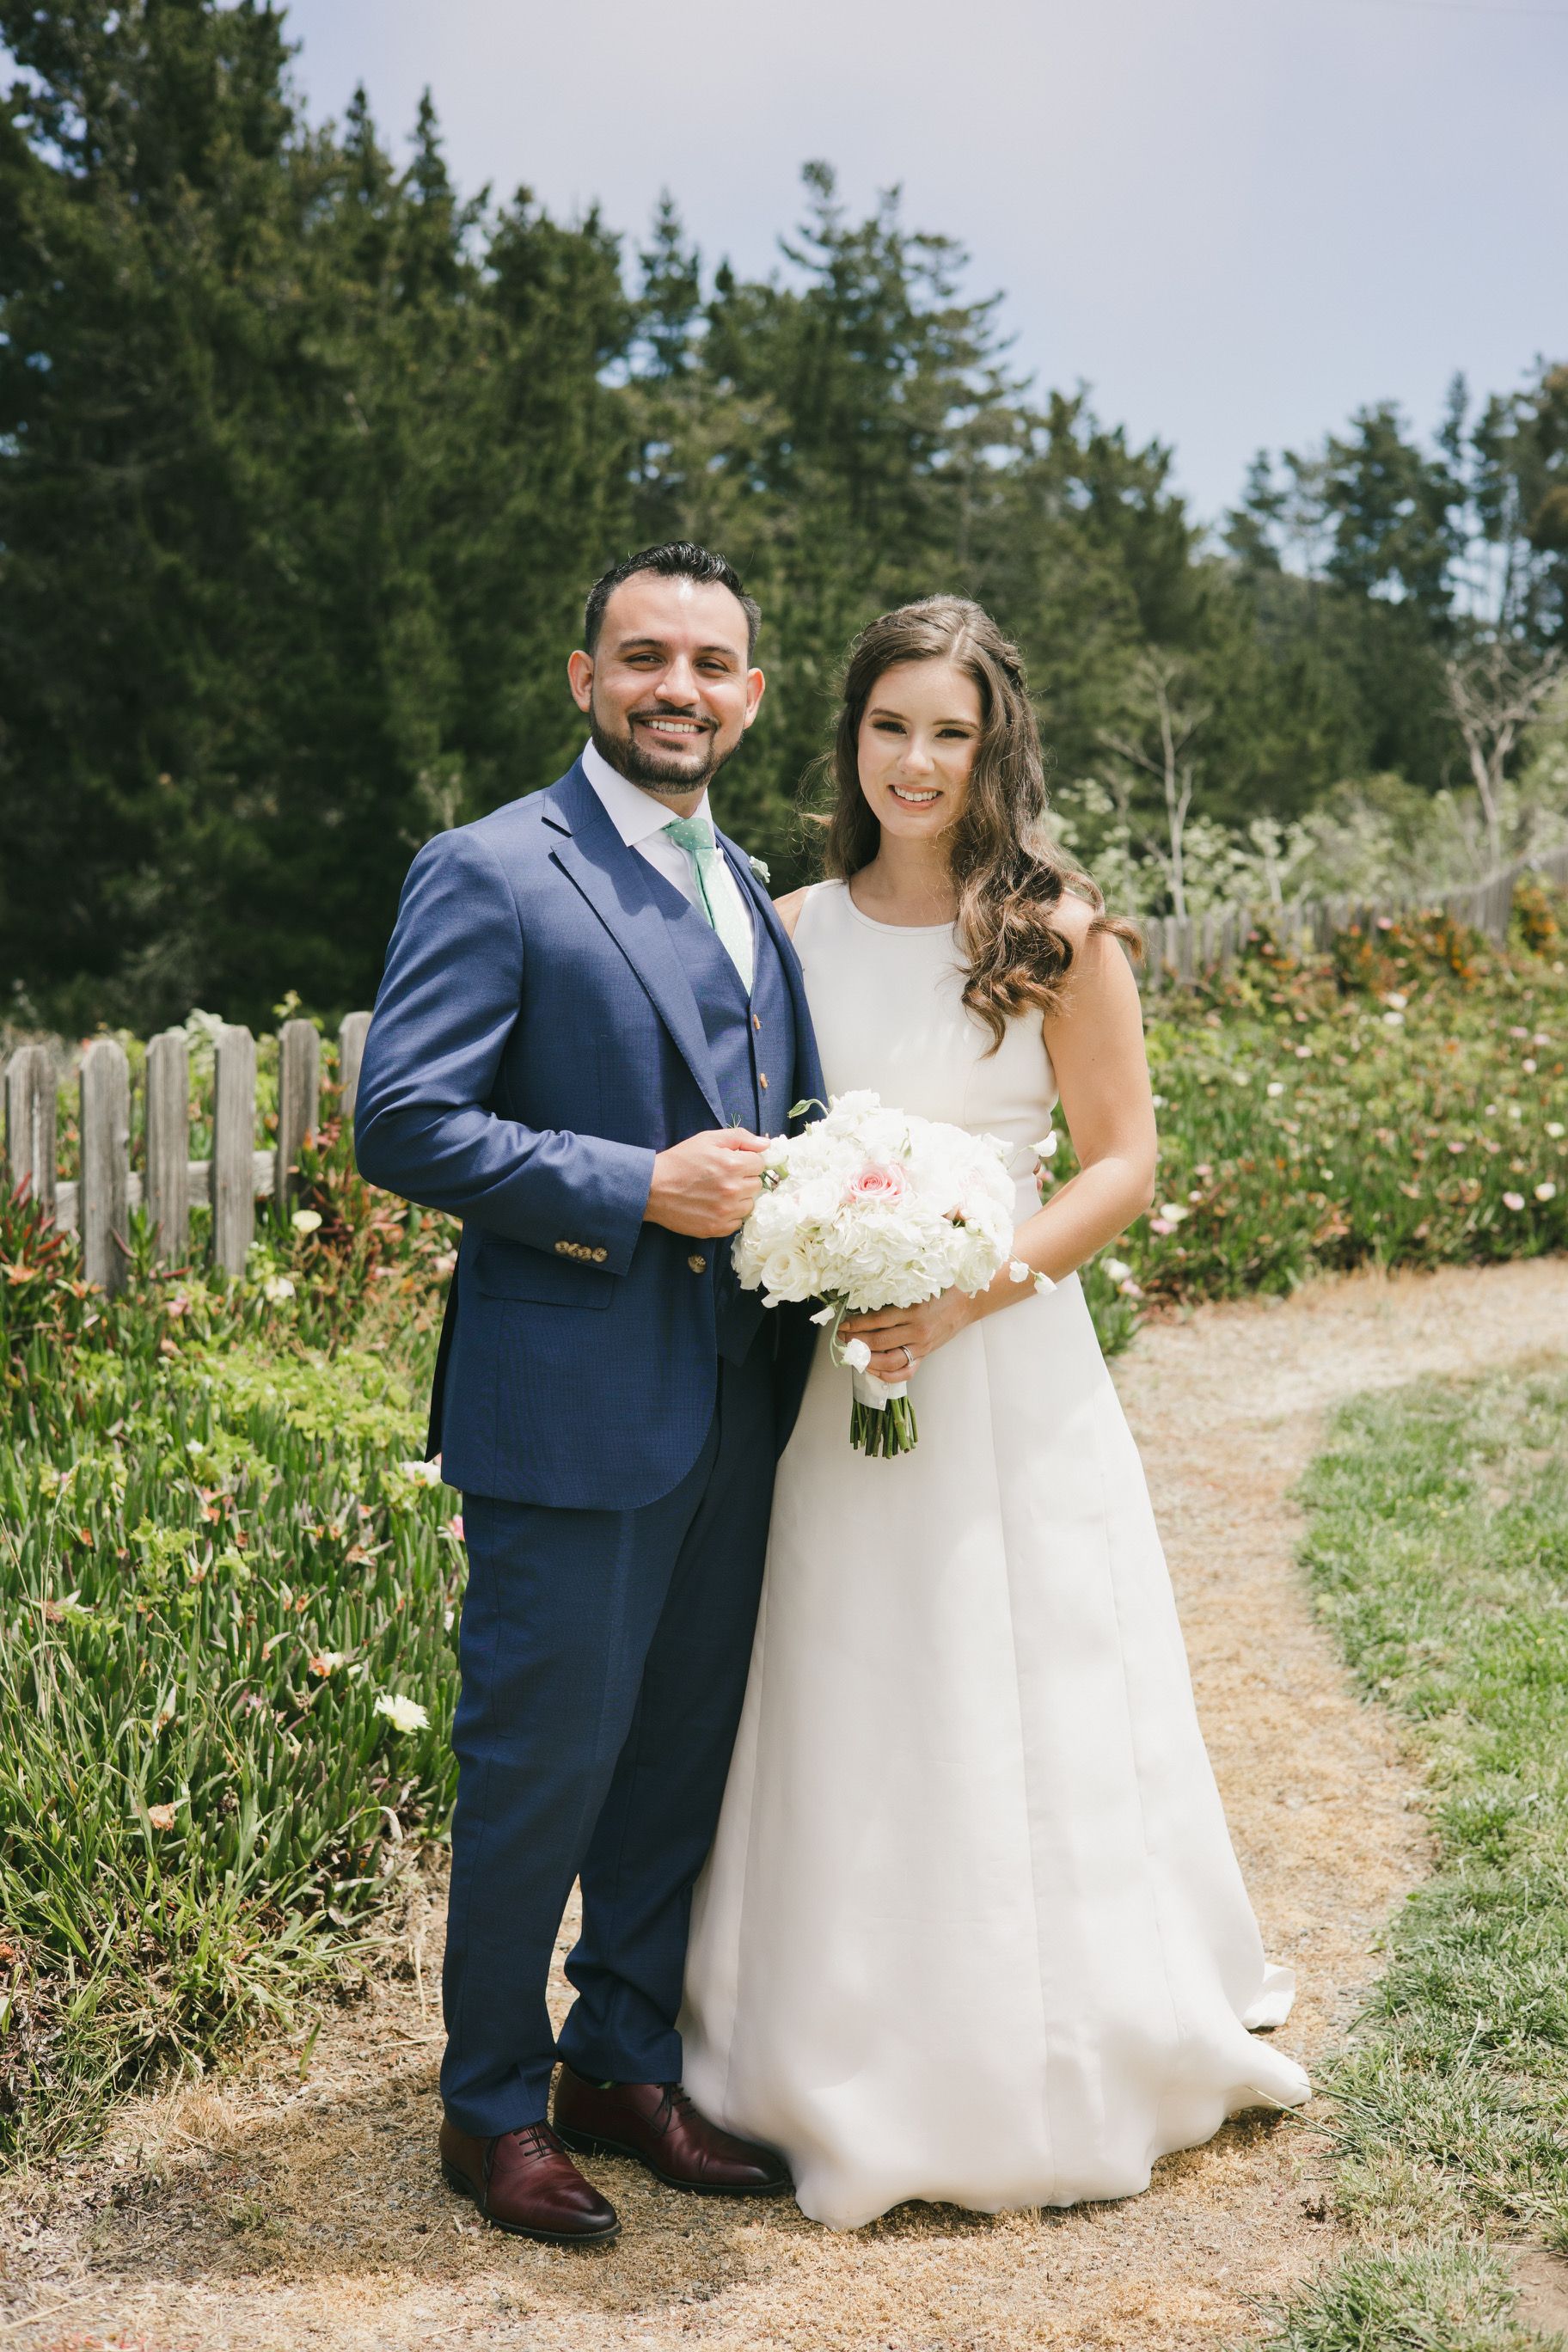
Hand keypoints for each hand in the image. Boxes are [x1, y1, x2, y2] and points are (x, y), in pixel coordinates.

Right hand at [645, 1128, 769, 1238]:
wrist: (652, 1188)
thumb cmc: (680, 1161)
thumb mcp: (707, 1139)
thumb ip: (740, 1138)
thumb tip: (766, 1144)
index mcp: (733, 1165)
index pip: (759, 1164)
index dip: (746, 1161)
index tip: (732, 1163)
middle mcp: (732, 1190)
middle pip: (757, 1185)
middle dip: (744, 1179)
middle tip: (723, 1177)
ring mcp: (725, 1211)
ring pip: (749, 1205)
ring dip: (739, 1199)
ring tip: (718, 1193)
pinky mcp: (717, 1228)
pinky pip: (737, 1222)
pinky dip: (729, 1215)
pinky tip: (714, 1206)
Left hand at [839, 1286, 977, 1382]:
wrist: (968, 1302)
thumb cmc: (943, 1290)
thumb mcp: (918, 1287)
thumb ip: (896, 1294)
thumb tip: (866, 1298)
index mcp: (913, 1310)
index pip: (877, 1320)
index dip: (856, 1324)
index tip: (844, 1324)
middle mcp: (916, 1330)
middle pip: (878, 1341)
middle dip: (856, 1341)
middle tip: (843, 1337)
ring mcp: (921, 1345)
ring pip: (889, 1360)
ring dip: (867, 1359)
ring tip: (854, 1353)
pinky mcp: (925, 1354)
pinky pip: (905, 1371)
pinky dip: (887, 1374)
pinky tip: (874, 1369)